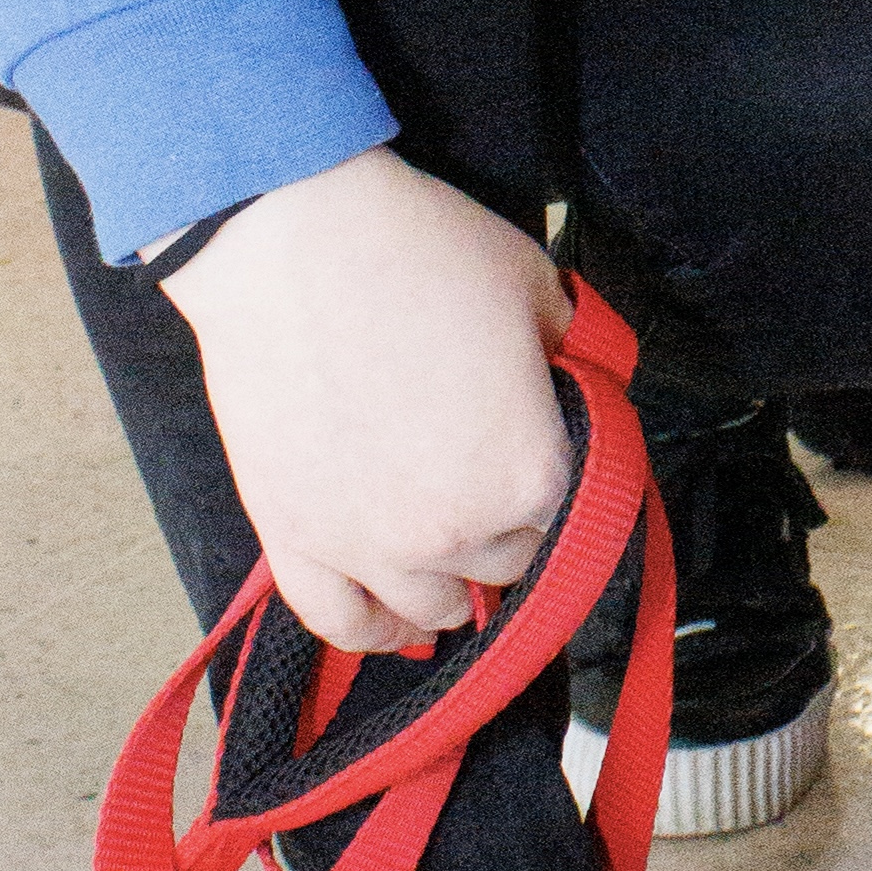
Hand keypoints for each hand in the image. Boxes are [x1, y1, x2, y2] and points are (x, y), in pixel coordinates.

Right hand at [159, 149, 573, 650]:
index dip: (559, 479)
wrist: (293, 241)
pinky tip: (390, 617)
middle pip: (505, 566)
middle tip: (483, 473)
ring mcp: (369, 548)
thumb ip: (574, 354)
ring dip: (448, 582)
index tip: (539, 452)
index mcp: (532, 474)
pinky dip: (372, 630)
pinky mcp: (292, 541)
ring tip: (444, 543)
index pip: (574, 518)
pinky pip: (341, 623)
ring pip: (433, 610)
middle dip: (505, 527)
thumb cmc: (420, 251)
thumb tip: (578, 379)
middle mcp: (456, 531)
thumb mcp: (537, 287)